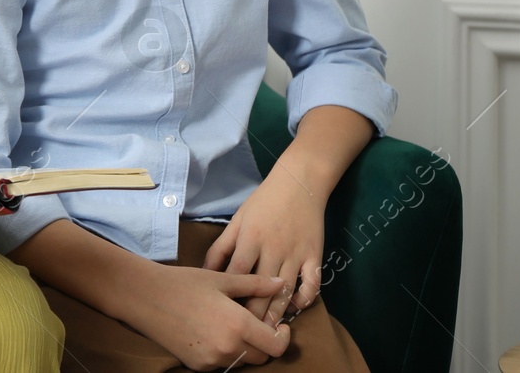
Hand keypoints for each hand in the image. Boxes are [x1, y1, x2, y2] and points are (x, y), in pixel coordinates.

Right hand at [125, 263, 291, 368]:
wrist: (145, 298)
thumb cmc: (184, 283)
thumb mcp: (221, 279)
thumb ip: (255, 285)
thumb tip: (281, 284)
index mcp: (238, 325)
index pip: (276, 346)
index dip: (283, 337)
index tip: (280, 325)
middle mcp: (228, 348)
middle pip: (262, 357)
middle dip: (265, 343)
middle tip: (256, 323)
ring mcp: (212, 360)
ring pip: (243, 361)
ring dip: (246, 348)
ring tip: (234, 325)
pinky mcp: (198, 366)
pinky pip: (223, 364)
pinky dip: (227, 352)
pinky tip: (215, 332)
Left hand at [204, 170, 326, 319]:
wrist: (298, 183)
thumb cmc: (262, 203)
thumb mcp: (236, 221)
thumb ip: (220, 248)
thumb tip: (204, 273)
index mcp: (250, 239)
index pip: (238, 275)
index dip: (230, 297)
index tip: (222, 315)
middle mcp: (273, 249)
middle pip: (261, 289)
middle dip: (252, 315)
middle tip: (244, 335)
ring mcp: (296, 254)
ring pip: (285, 292)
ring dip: (276, 314)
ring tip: (267, 333)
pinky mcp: (315, 256)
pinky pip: (312, 284)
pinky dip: (305, 299)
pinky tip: (295, 308)